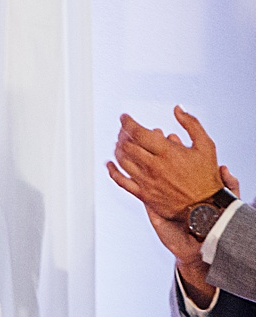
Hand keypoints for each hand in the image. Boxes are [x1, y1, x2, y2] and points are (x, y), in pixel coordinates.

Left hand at [109, 106, 224, 218]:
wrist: (208, 208)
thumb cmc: (207, 176)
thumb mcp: (206, 146)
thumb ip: (191, 124)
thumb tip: (177, 108)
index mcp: (167, 152)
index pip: (137, 132)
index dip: (127, 122)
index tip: (124, 117)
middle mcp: (154, 166)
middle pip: (127, 145)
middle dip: (122, 134)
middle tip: (124, 130)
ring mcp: (147, 182)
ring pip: (122, 161)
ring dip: (118, 149)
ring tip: (120, 143)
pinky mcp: (144, 195)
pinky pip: (122, 182)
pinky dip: (112, 171)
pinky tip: (109, 164)